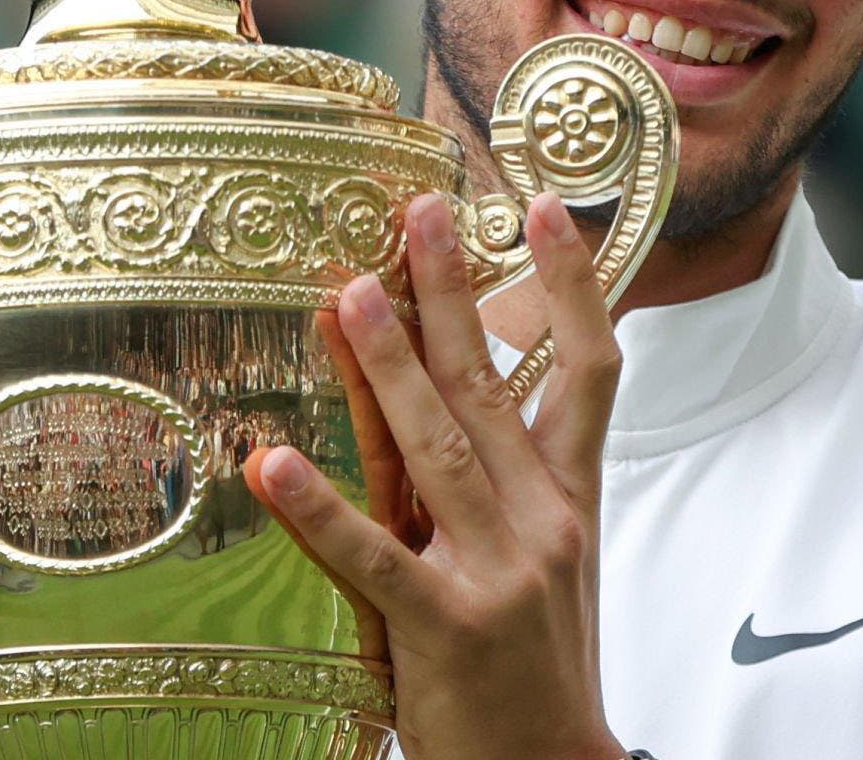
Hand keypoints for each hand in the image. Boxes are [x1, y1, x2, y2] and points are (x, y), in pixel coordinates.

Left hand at [246, 192, 624, 759]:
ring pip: (437, 448)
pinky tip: (272, 465)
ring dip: (389, 366)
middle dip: (454, 292)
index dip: (572, 284)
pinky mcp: (441, 629)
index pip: (591, 369)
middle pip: (493, 385)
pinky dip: (319, 510)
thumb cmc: (538, 654)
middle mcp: (541, 520)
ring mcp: (495, 572)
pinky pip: (371, 558)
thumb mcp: (544, 552)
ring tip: (348, 296)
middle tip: (420, 214)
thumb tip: (456, 379)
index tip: (547, 208)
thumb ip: (506, 469)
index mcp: (570, 496)